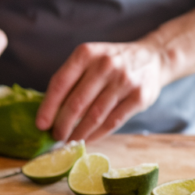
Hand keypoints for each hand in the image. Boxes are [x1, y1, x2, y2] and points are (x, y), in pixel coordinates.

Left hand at [36, 41, 169, 142]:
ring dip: (79, 133)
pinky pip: (113, 122)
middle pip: (76, 103)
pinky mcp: (139, 97)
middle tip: (56, 137)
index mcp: (87, 54)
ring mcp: (124, 81)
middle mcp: (105, 65)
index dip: (48, 107)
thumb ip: (72, 80)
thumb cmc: (113, 62)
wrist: (153, 58)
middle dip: (62, 124)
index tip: (40, 125)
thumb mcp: (91, 59)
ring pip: (94, 115)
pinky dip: (97, 134)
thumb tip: (49, 112)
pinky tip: (88, 139)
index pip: (60, 83)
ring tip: (70, 141)